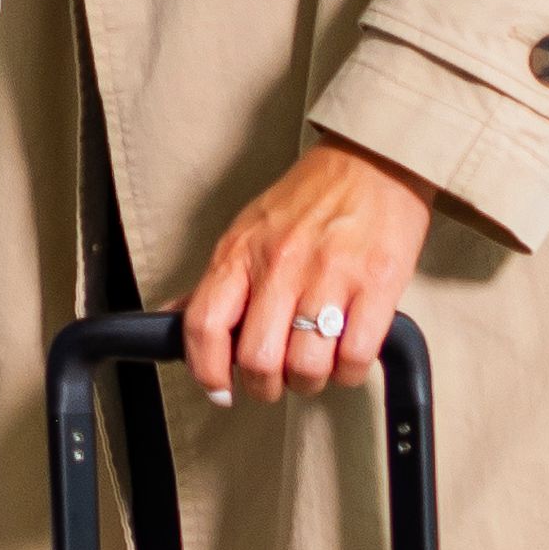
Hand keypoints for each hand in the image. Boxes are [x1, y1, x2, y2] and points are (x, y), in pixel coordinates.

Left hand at [179, 135, 439, 402]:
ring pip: (307, 365)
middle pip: (258, 358)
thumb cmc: (308, 199)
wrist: (371, 161)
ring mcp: (330, 275)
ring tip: (313, 368)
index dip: (206, 370)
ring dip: (309, 381)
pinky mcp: (377, 284)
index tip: (218, 388)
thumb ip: (214, 282)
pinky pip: (356, 355)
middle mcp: (280, 265)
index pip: (204, 326)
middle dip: (265, 386)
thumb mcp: (245, 231)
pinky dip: (349, 371)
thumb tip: (171, 317)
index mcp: (240, 253)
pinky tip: (346, 358)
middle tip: (274, 381)